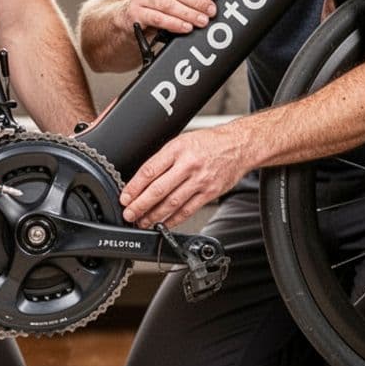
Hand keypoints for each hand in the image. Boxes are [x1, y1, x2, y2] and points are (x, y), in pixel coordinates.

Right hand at [119, 0, 216, 35]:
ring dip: (188, 14)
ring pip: (168, 5)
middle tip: (210, 11)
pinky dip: (174, 23)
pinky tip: (185, 27)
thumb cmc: (153, 2)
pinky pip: (158, 18)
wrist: (127, 16)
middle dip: (197, 1)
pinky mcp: (135, 12)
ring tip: (201, 21)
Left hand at [120, 128, 251, 228]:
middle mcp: (188, 165)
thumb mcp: (182, 141)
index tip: (125, 197)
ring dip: (154, 216)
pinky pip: (188, 209)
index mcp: (177, 149)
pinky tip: (164, 224)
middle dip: (140, 205)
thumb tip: (142, 179)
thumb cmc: (210, 143)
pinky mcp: (210, 193)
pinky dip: (174, 219)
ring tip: (143, 222)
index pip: (150, 170)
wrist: (239, 146)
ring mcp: (200, 180)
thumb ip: (164, 159)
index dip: (134, 187)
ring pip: (172, 202)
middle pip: (158, 189)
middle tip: (129, 214)